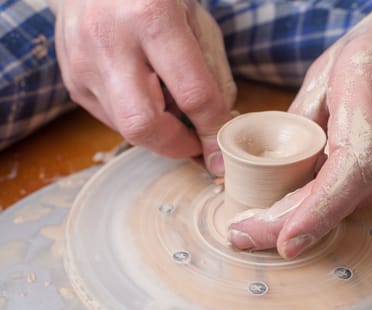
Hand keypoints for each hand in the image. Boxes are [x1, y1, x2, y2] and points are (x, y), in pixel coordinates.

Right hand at [55, 0, 235, 175]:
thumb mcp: (194, 18)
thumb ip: (211, 72)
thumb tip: (217, 126)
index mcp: (151, 18)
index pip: (191, 94)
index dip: (212, 129)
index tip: (221, 149)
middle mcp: (110, 42)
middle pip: (143, 125)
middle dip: (175, 145)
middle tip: (195, 143)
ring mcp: (83, 63)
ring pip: (125, 128)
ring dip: (157, 131)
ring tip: (170, 106)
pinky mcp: (71, 80)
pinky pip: (110, 119)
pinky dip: (136, 118)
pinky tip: (144, 94)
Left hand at [228, 0, 371, 257]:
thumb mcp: (327, 72)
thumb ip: (303, 119)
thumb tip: (280, 159)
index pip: (346, 174)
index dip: (315, 213)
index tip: (283, 241)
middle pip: (342, 200)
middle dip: (290, 225)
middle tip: (245, 234)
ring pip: (352, 202)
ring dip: (309, 217)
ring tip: (264, 220)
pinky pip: (366, 190)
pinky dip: (333, 201)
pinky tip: (305, 202)